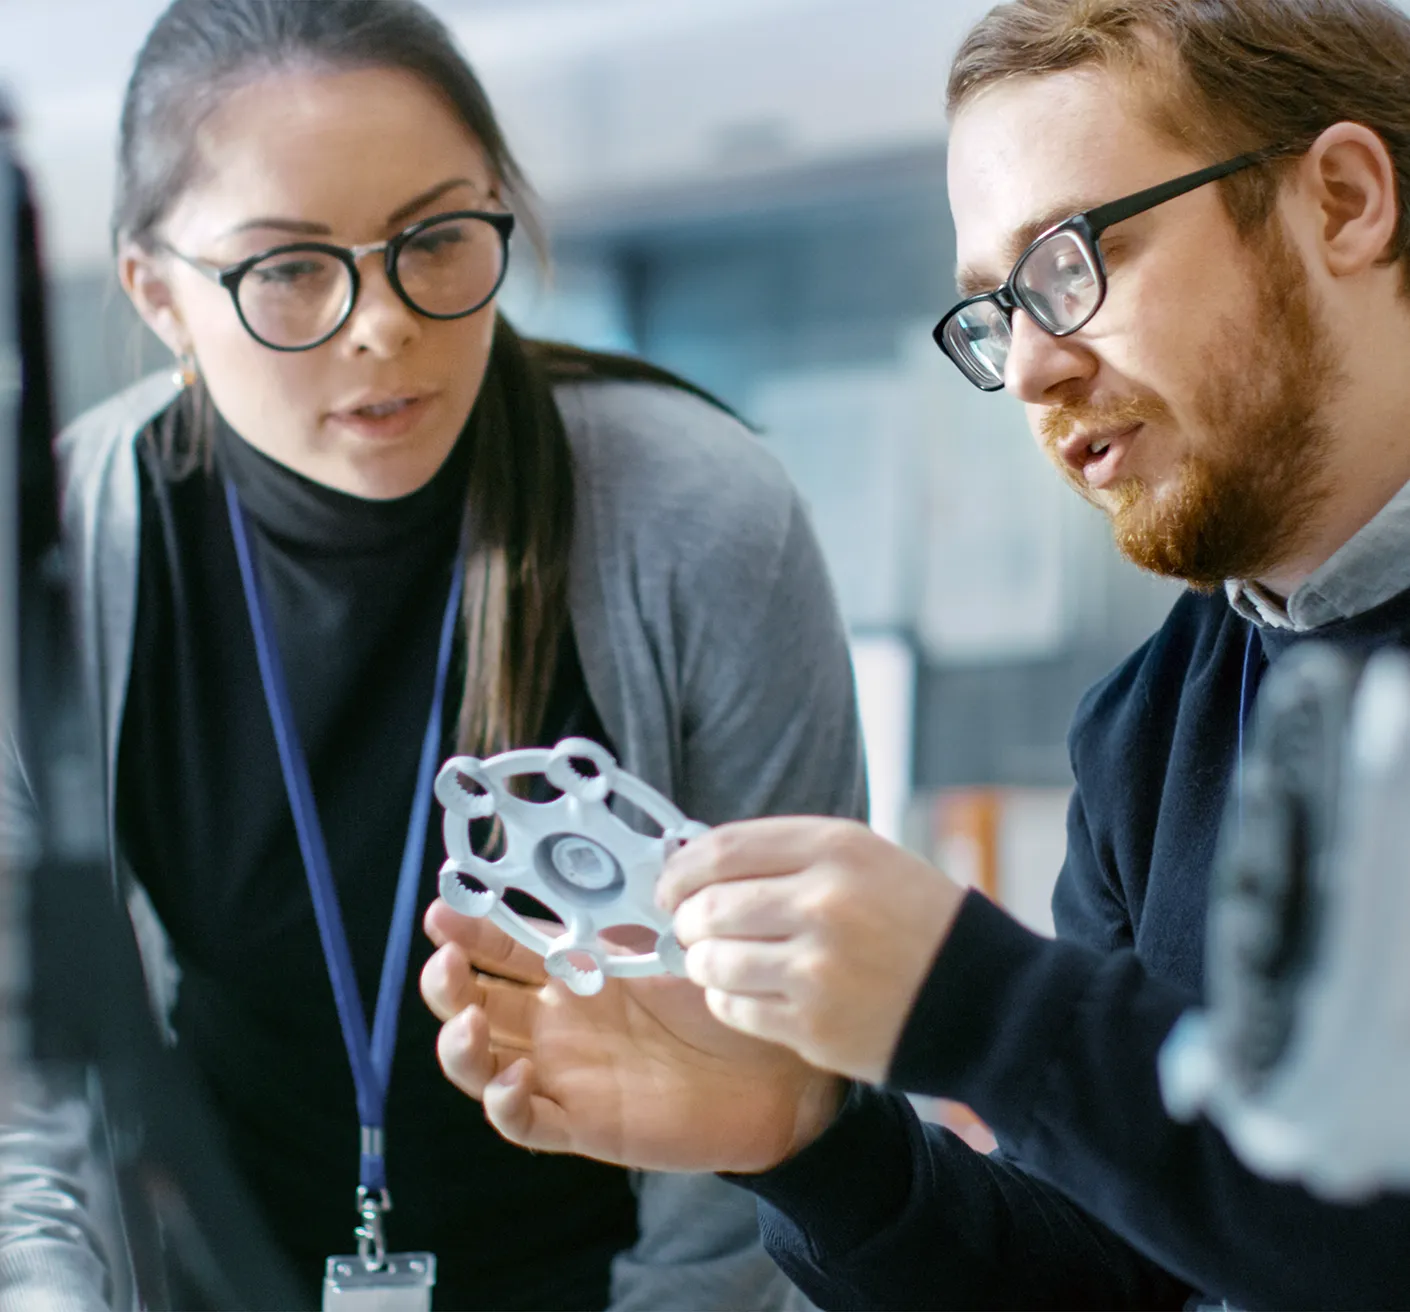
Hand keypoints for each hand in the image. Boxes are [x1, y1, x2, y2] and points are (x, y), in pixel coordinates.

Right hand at [420, 899, 844, 1173]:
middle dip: (445, 983)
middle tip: (447, 962)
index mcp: (570, 971)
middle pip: (471, 1004)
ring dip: (459, 1045)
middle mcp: (555, 1022)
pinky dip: (506, 1104)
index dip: (465, 930)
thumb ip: (626, 909)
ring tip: (468, 1021)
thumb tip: (593, 853)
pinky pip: (525, 1123)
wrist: (775, 1070)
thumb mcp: (669, 942)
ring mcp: (563, 1073)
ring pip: (480, 1066)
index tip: (444, 909)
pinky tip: (516, 1079)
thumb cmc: (722, 998)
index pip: (499, 948)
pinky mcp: (583, 1122)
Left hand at [658, 818, 965, 1083]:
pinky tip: (746, 992)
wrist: (987, 1001)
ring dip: (703, 962)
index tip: (670, 883)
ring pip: (713, 960)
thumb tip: (701, 864)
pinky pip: (734, 1008)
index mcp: (837, 848)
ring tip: (717, 961)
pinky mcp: (813, 1025)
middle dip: (687, 919)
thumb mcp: (867, 860)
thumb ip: (789, 856)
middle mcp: (824, 902)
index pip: (724, 848)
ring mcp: (817, 967)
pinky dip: (726, 1000)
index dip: (683, 868)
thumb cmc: (919, 924)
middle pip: (710, 905)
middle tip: (690, 927)